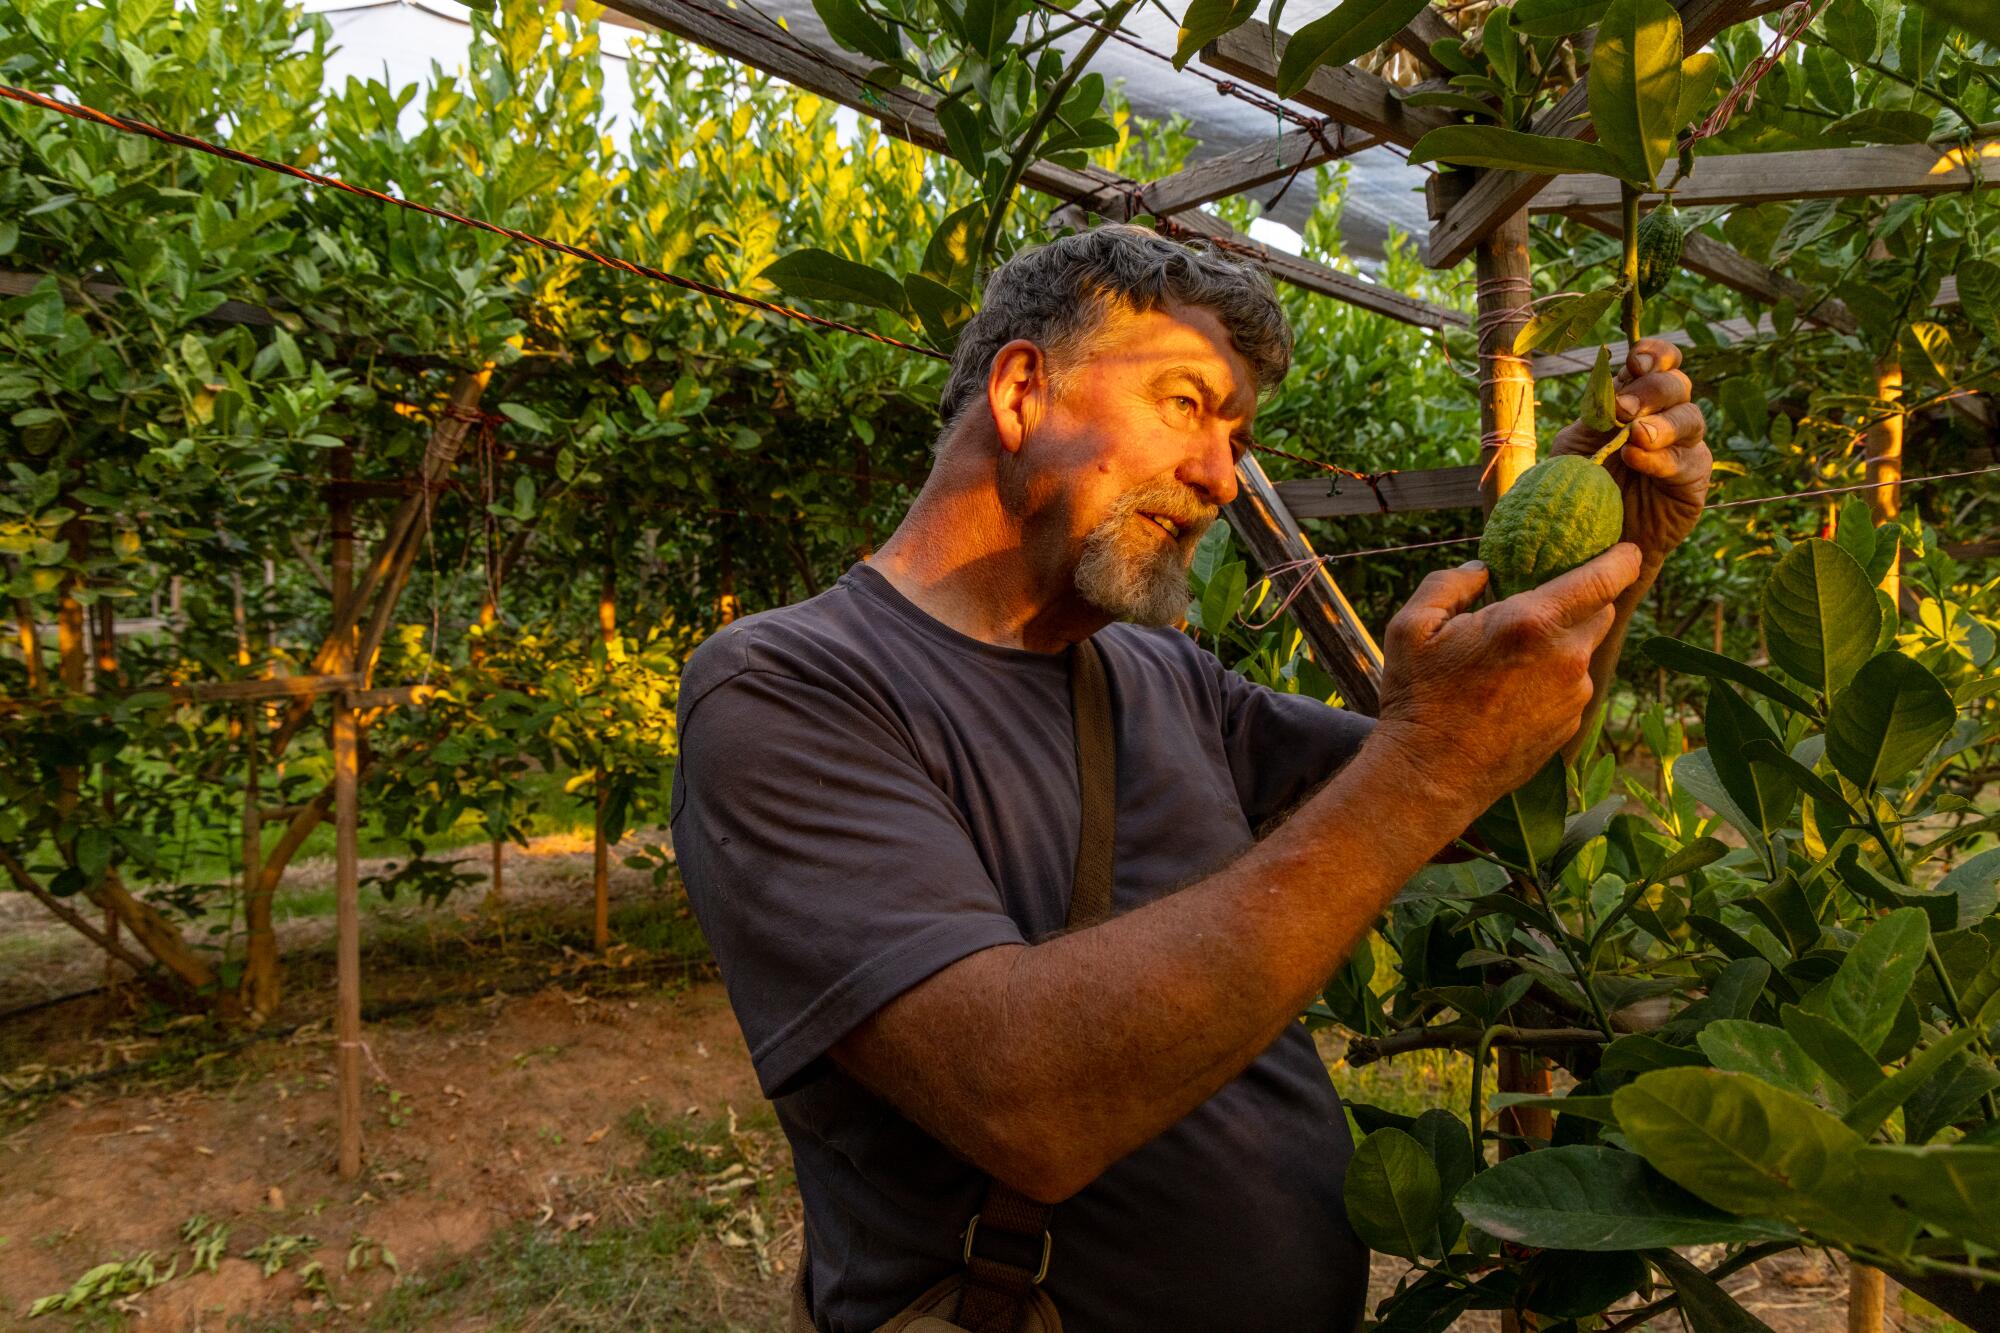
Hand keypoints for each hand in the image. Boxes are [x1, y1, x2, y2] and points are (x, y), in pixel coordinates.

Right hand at [1373, 545, 1642, 816]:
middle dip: (1582, 599)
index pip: (1606, 577)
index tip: (1623, 548)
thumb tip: (1483, 569)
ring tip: (1513, 658)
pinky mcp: (1570, 724)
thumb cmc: (1419, 699)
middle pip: (1602, 611)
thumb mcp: (1411, 626)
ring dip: (1561, 643)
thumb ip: (1450, 583)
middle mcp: (1566, 657)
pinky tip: (1512, 692)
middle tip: (1544, 599)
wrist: (1432, 776)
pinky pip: (1572, 686)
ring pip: (1584, 651)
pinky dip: (1552, 679)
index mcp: (1532, 623)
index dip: (1621, 558)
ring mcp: (1573, 695)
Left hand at [1549, 339, 1711, 561]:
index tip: (1635, 362)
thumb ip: (1594, 413)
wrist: (1590, 539)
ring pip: (1691, 418)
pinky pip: (1687, 460)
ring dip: (1661, 424)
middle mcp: (1665, 416)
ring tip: (1635, 436)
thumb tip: (1612, 385)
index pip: (1658, 362)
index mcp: (1636, 399)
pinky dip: (1661, 459)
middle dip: (1651, 391)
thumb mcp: (1576, 443)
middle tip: (1622, 410)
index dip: (1653, 355)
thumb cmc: (1579, 486)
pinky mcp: (1693, 479)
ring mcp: (1684, 446)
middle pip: (1677, 385)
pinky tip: (1637, 459)